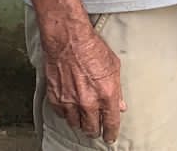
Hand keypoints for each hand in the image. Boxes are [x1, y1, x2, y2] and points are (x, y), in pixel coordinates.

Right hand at [42, 24, 124, 141]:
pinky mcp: (55, 98)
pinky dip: (66, 113)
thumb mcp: (114, 67)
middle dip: (95, 130)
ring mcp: (70, 101)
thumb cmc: (92, 48)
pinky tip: (70, 108)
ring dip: (80, 122)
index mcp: (106, 94)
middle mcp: (88, 102)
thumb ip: (117, 90)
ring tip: (83, 119)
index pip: (111, 123)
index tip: (110, 137)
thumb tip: (120, 105)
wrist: (68, 39)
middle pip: (91, 128)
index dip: (111, 133)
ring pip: (75, 124)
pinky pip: (62, 114)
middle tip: (96, 130)